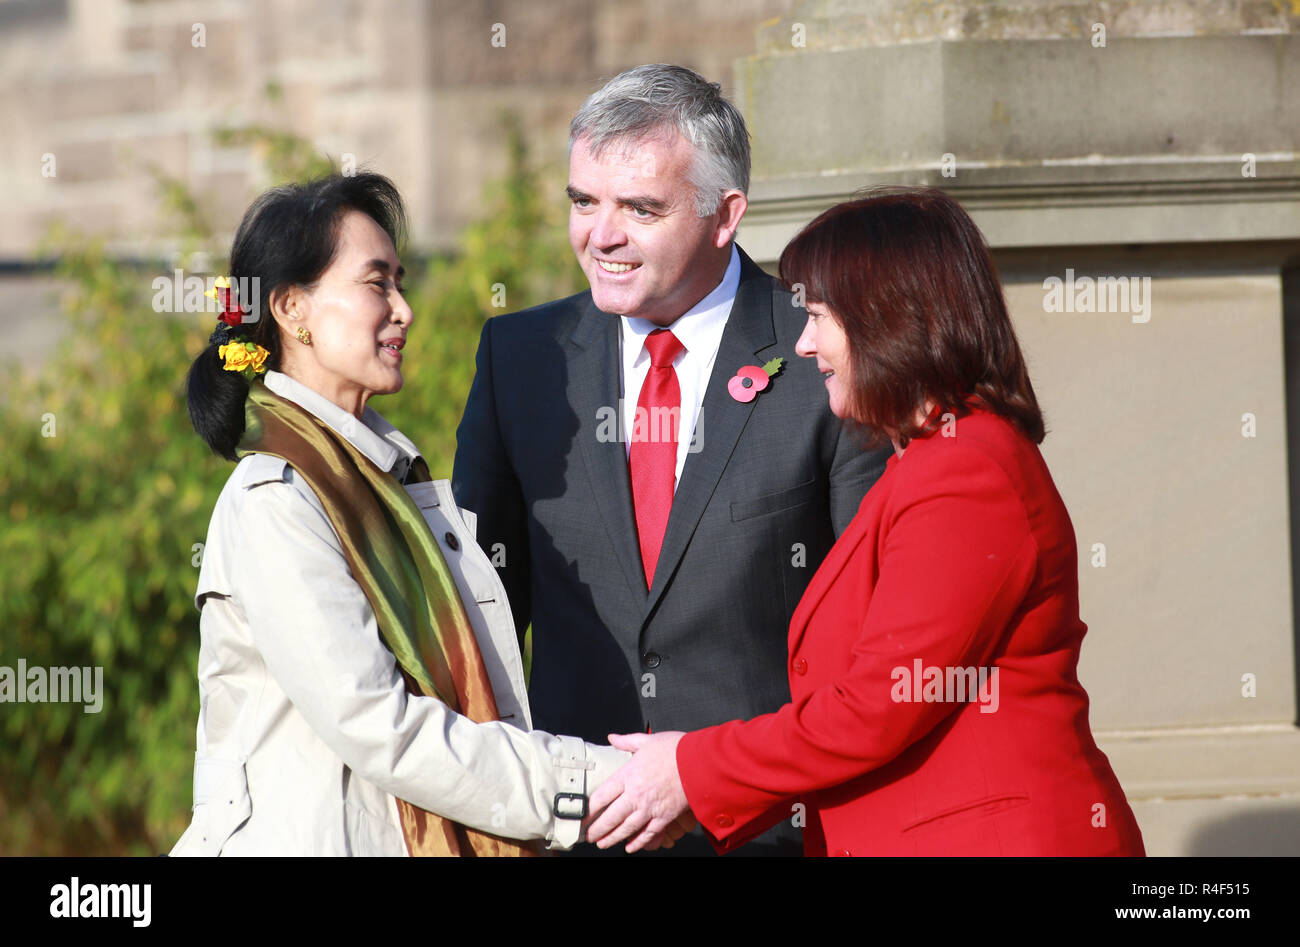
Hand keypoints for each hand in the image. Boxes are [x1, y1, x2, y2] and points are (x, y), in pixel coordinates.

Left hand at [585, 731, 689, 852]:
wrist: (700, 762)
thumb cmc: (675, 749)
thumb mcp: (647, 741)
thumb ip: (627, 742)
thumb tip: (612, 737)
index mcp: (628, 775)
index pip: (601, 796)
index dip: (589, 809)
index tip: (582, 816)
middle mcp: (635, 794)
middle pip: (610, 817)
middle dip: (597, 829)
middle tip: (589, 836)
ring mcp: (649, 808)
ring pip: (625, 828)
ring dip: (612, 838)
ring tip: (602, 843)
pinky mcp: (664, 817)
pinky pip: (647, 834)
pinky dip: (637, 842)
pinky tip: (630, 847)